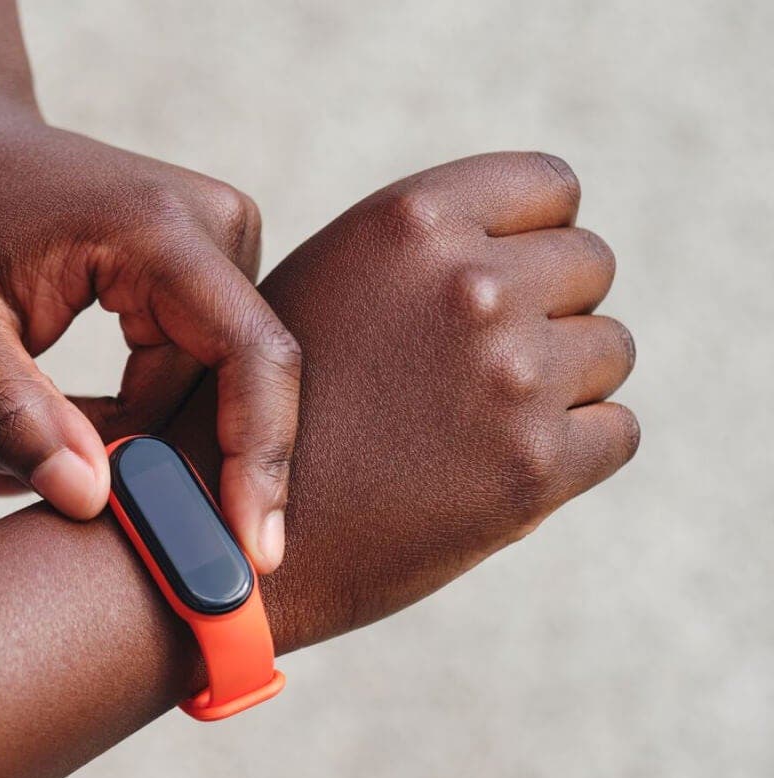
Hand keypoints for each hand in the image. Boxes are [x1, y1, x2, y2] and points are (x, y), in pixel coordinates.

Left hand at [0, 117, 299, 571]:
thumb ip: (11, 412)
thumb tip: (92, 503)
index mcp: (161, 229)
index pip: (249, 358)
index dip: (257, 461)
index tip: (252, 558)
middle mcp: (214, 229)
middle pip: (220, 391)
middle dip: (138, 467)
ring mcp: (217, 249)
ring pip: (197, 395)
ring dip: (113, 446)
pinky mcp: (201, 277)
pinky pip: (182, 377)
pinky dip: (117, 421)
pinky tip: (38, 432)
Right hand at [165, 152, 637, 651]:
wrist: (214, 541)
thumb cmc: (254, 418)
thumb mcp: (320, 290)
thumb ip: (415, 263)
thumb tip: (516, 254)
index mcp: (409, 222)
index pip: (553, 186)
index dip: (532, 236)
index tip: (502, 282)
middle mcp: (468, 283)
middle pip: (590, 263)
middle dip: (550, 308)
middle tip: (482, 369)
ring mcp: (507, 374)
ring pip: (608, 350)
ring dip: (562, 385)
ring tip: (476, 425)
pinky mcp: (533, 466)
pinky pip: (614, 433)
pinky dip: (572, 455)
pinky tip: (494, 473)